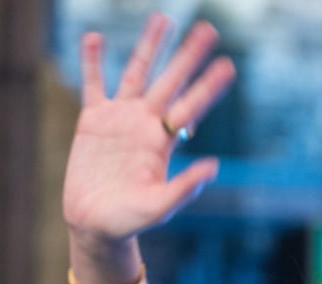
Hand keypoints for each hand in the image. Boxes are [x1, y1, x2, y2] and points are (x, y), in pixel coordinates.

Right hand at [62, 14, 235, 246]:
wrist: (95, 225)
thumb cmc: (130, 220)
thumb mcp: (159, 207)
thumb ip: (184, 188)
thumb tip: (214, 167)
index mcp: (164, 142)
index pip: (190, 106)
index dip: (208, 87)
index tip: (229, 66)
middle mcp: (146, 123)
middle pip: (171, 81)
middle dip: (188, 56)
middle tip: (209, 29)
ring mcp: (119, 118)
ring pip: (136, 73)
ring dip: (149, 47)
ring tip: (163, 18)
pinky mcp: (92, 120)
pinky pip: (93, 84)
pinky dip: (92, 61)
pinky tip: (94, 36)